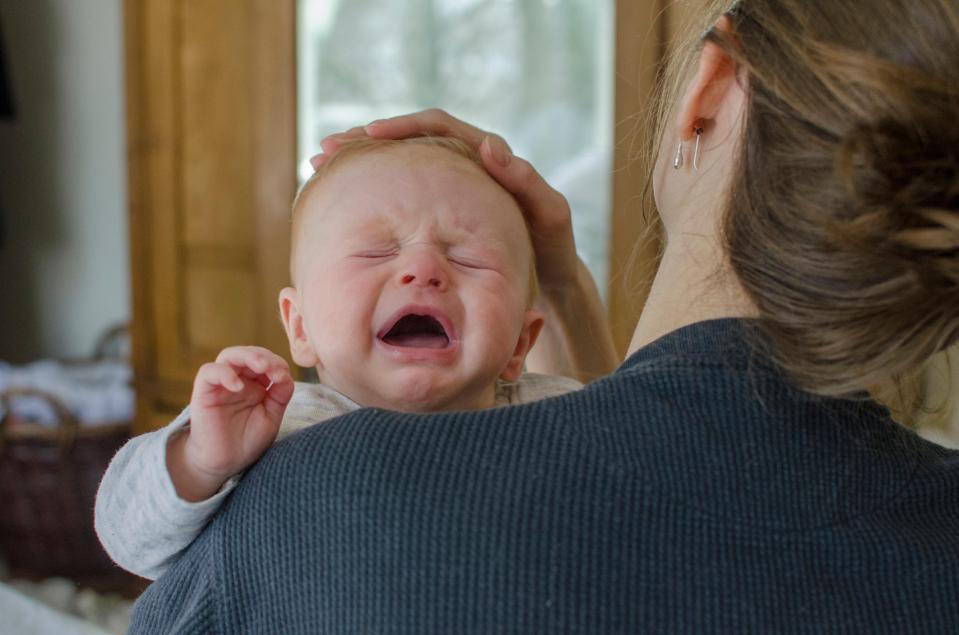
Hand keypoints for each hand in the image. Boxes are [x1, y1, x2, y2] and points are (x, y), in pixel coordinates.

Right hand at [168, 346, 294, 500]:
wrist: (224, 463)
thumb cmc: (247, 441)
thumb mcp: (271, 417)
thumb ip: (280, 396)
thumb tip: (286, 376)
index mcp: (257, 384)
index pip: (267, 362)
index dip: (277, 364)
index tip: (284, 377)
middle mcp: (239, 380)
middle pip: (249, 354)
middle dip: (265, 357)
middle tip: (275, 369)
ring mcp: (221, 384)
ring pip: (229, 356)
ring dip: (247, 357)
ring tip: (261, 367)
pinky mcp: (204, 392)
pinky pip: (208, 372)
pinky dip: (224, 373)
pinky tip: (238, 386)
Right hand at [312, 109, 579, 294]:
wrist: (550, 278)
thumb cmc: (552, 246)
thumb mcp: (548, 214)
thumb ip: (526, 181)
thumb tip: (490, 145)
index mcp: (485, 155)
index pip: (436, 126)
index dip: (401, 127)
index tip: (370, 134)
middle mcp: (461, 166)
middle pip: (406, 142)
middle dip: (365, 142)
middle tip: (327, 149)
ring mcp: (446, 192)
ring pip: (397, 170)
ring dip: (359, 167)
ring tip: (319, 168)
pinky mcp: (438, 216)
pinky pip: (400, 199)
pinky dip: (371, 197)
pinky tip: (342, 205)